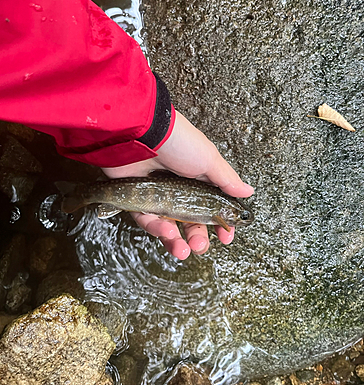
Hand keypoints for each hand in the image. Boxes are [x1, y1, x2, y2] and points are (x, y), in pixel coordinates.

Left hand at [102, 111, 253, 259]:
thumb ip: (226, 180)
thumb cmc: (176, 141)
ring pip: (168, 226)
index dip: (220, 224)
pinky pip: (147, 221)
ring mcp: (157, 196)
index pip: (212, 208)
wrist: (140, 134)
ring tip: (182, 250)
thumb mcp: (208, 159)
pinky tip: (165, 232)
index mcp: (198, 180)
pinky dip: (156, 228)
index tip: (226, 236)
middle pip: (190, 222)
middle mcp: (178, 189)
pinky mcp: (136, 200)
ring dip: (176, 241)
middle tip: (200, 246)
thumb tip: (247, 191)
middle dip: (197, 238)